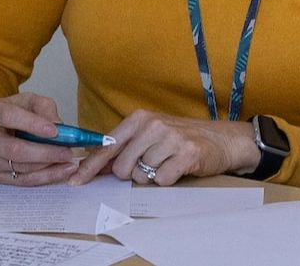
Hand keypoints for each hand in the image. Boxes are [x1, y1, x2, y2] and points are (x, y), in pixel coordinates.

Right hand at [0, 93, 78, 185]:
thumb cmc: (3, 116)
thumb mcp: (22, 101)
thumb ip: (43, 107)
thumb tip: (59, 125)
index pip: (8, 116)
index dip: (32, 124)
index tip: (55, 131)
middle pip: (14, 149)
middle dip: (45, 153)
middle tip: (67, 152)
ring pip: (20, 168)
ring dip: (48, 167)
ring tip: (68, 163)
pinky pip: (20, 181)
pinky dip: (43, 178)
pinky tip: (58, 172)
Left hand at [70, 110, 254, 185]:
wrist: (223, 139)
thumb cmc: (183, 138)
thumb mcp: (151, 135)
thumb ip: (124, 148)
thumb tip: (93, 167)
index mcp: (140, 119)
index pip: (107, 146)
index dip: (90, 167)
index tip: (76, 180)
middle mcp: (152, 125)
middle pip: (121, 167)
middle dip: (132, 174)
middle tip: (152, 165)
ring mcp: (169, 138)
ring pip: (141, 176)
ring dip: (153, 177)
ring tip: (168, 164)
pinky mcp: (185, 154)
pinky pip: (162, 180)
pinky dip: (168, 180)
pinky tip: (178, 168)